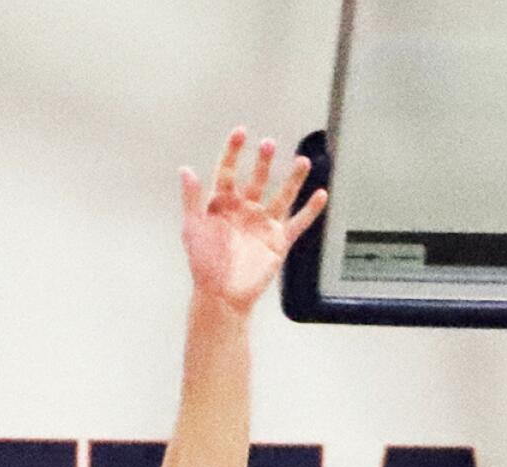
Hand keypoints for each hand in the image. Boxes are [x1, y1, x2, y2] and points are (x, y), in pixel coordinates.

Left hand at [178, 128, 327, 313]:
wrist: (221, 295)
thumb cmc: (204, 264)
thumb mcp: (193, 228)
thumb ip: (191, 199)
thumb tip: (186, 170)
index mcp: (222, 206)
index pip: (228, 172)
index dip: (233, 152)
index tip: (241, 132)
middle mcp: (245, 211)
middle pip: (257, 179)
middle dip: (263, 161)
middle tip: (269, 143)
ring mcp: (263, 224)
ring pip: (282, 195)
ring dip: (292, 178)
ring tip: (301, 160)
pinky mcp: (278, 241)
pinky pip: (298, 222)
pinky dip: (310, 210)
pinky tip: (320, 194)